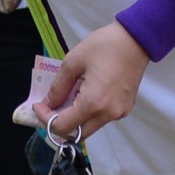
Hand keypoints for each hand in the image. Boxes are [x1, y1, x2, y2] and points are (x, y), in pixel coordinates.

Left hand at [35, 22, 149, 140]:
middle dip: (58, 124)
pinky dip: (87, 114)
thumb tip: (47, 104)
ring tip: (65, 98)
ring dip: (73, 119)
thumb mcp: (72, 62)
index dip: (45, 119)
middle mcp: (107, 115)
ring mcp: (119, 114)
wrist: (136, 40)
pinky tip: (83, 95)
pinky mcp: (125, 109)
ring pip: (89, 128)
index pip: (63, 127)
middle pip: (77, 134)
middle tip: (48, 107)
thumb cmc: (104, 46)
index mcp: (93, 104)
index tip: (38, 104)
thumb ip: (58, 87)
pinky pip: (101, 119)